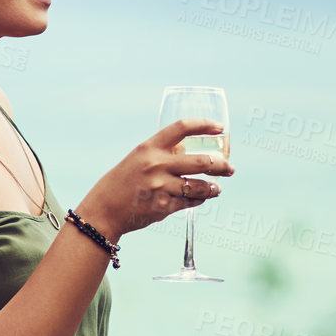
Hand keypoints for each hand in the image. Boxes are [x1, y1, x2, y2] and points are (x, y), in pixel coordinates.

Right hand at [77, 118, 234, 237]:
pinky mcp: (163, 206)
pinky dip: (198, 200)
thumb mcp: (138, 158)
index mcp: (149, 147)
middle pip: (201, 161)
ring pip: (200, 186)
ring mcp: (160, 186)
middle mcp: (156, 164)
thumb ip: (163, 153)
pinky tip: (200, 199)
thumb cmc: (123, 182)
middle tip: (230, 169)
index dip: (204, 125)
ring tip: (217, 188)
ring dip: (213, 188)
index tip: (220, 128)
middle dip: (222, 166)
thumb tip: (190, 149)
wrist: (104, 210)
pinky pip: (190, 202)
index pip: (182, 128)